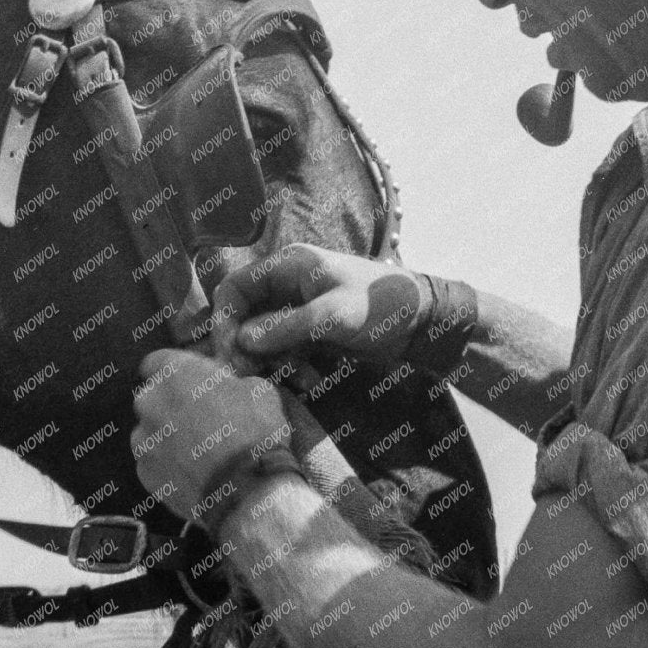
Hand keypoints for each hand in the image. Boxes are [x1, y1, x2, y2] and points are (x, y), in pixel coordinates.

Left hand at [133, 348, 295, 528]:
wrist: (247, 488)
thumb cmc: (256, 431)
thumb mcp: (258, 390)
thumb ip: (230, 383)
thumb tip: (229, 389)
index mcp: (174, 372)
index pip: (157, 362)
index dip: (177, 372)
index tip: (194, 383)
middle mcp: (150, 401)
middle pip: (153, 397)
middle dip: (171, 404)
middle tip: (202, 418)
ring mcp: (143, 439)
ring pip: (151, 432)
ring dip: (168, 436)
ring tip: (199, 451)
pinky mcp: (144, 473)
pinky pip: (154, 462)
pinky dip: (169, 465)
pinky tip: (194, 472)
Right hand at [213, 245, 429, 366]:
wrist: (423, 322)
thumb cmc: (382, 306)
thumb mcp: (333, 315)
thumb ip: (286, 327)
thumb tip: (241, 341)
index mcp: (288, 266)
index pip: (235, 289)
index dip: (224, 320)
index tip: (230, 354)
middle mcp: (286, 286)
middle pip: (243, 316)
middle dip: (245, 348)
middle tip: (251, 377)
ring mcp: (298, 310)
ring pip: (262, 338)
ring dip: (271, 363)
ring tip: (294, 380)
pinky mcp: (310, 333)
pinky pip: (285, 352)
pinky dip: (292, 368)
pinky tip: (312, 381)